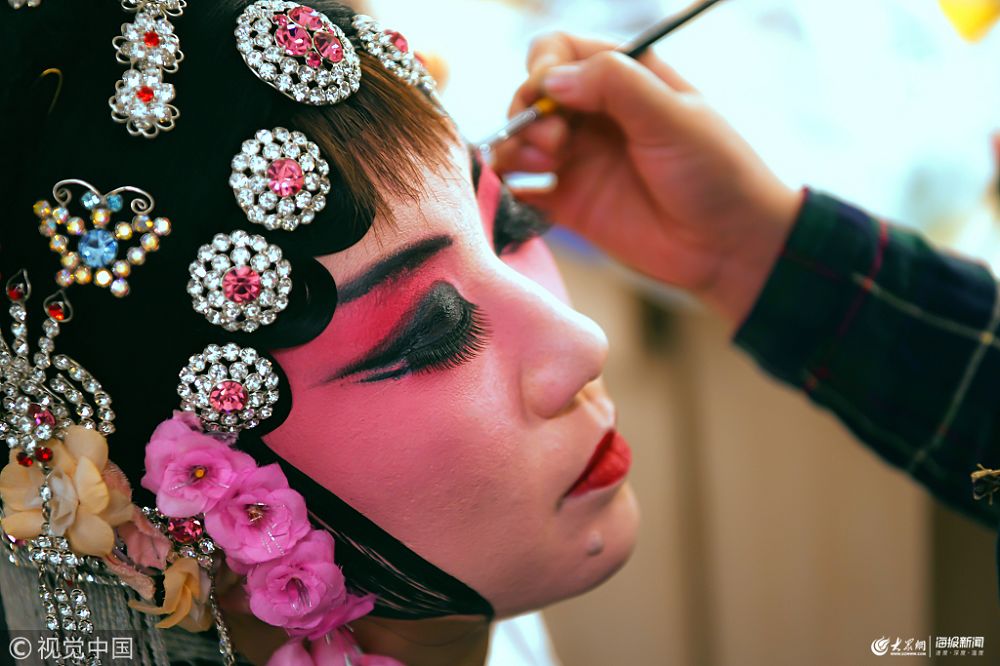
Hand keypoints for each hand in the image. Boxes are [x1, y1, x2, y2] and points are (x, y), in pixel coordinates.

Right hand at [493, 33, 801, 327]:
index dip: (543, 66)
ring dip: (516, 148)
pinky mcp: (570, 206)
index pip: (560, 52)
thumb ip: (615, 85)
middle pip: (531, 97)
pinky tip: (521, 195)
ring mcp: (580, 161)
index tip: (547, 91)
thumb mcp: (673, 116)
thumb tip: (551, 80)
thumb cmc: (717, 173)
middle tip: (555, 143)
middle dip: (528, 113)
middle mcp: (595, 116)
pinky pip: (523, 191)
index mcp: (624, 80)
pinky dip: (510, 190)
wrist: (731, 246)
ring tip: (544, 166)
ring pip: (520, 141)